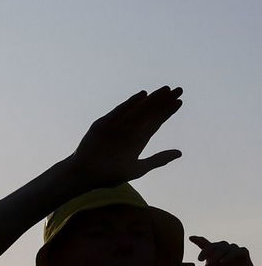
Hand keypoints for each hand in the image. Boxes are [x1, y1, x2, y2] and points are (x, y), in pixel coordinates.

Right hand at [66, 87, 182, 189]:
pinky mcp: (104, 123)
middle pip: (150, 112)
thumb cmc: (109, 175)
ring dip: (151, 99)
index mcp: (139, 140)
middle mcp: (129, 130)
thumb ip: (158, 160)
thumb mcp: (138, 168)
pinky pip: (119, 111)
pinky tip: (143, 95)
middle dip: (164, 101)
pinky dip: (130, 103)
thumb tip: (180, 153)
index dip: (168, 111)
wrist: (85, 176)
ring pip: (138, 109)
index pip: (156, 122)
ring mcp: (117, 126)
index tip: (180, 101)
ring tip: (166, 89)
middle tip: (179, 89)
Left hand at [183, 236, 260, 265]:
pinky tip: (223, 262)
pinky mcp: (243, 254)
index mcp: (212, 253)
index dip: (198, 240)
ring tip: (211, 262)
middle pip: (213, 245)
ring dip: (217, 254)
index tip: (190, 238)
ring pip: (224, 247)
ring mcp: (233, 250)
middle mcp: (222, 249)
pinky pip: (237, 251)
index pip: (204, 244)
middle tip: (200, 259)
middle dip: (206, 251)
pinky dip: (230, 256)